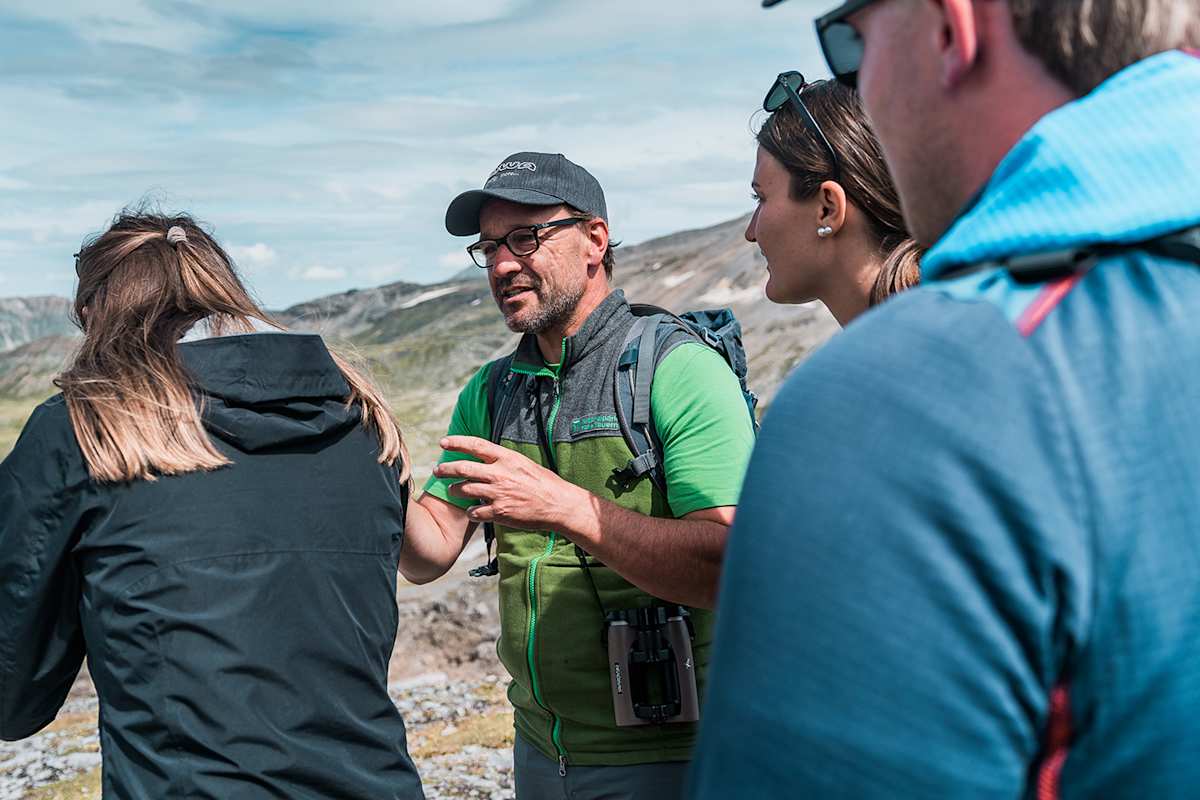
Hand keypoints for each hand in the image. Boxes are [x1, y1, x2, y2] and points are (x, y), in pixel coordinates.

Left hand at [433, 436, 584, 530]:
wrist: (558, 504)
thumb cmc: (543, 483)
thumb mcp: (523, 463)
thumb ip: (503, 461)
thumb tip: (486, 457)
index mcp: (507, 458)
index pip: (476, 445)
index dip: (457, 442)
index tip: (443, 442)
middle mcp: (500, 473)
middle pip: (463, 468)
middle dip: (446, 469)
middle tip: (437, 470)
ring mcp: (498, 493)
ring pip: (465, 490)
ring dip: (455, 490)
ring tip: (453, 490)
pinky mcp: (499, 512)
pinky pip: (475, 512)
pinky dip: (471, 512)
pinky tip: (472, 511)